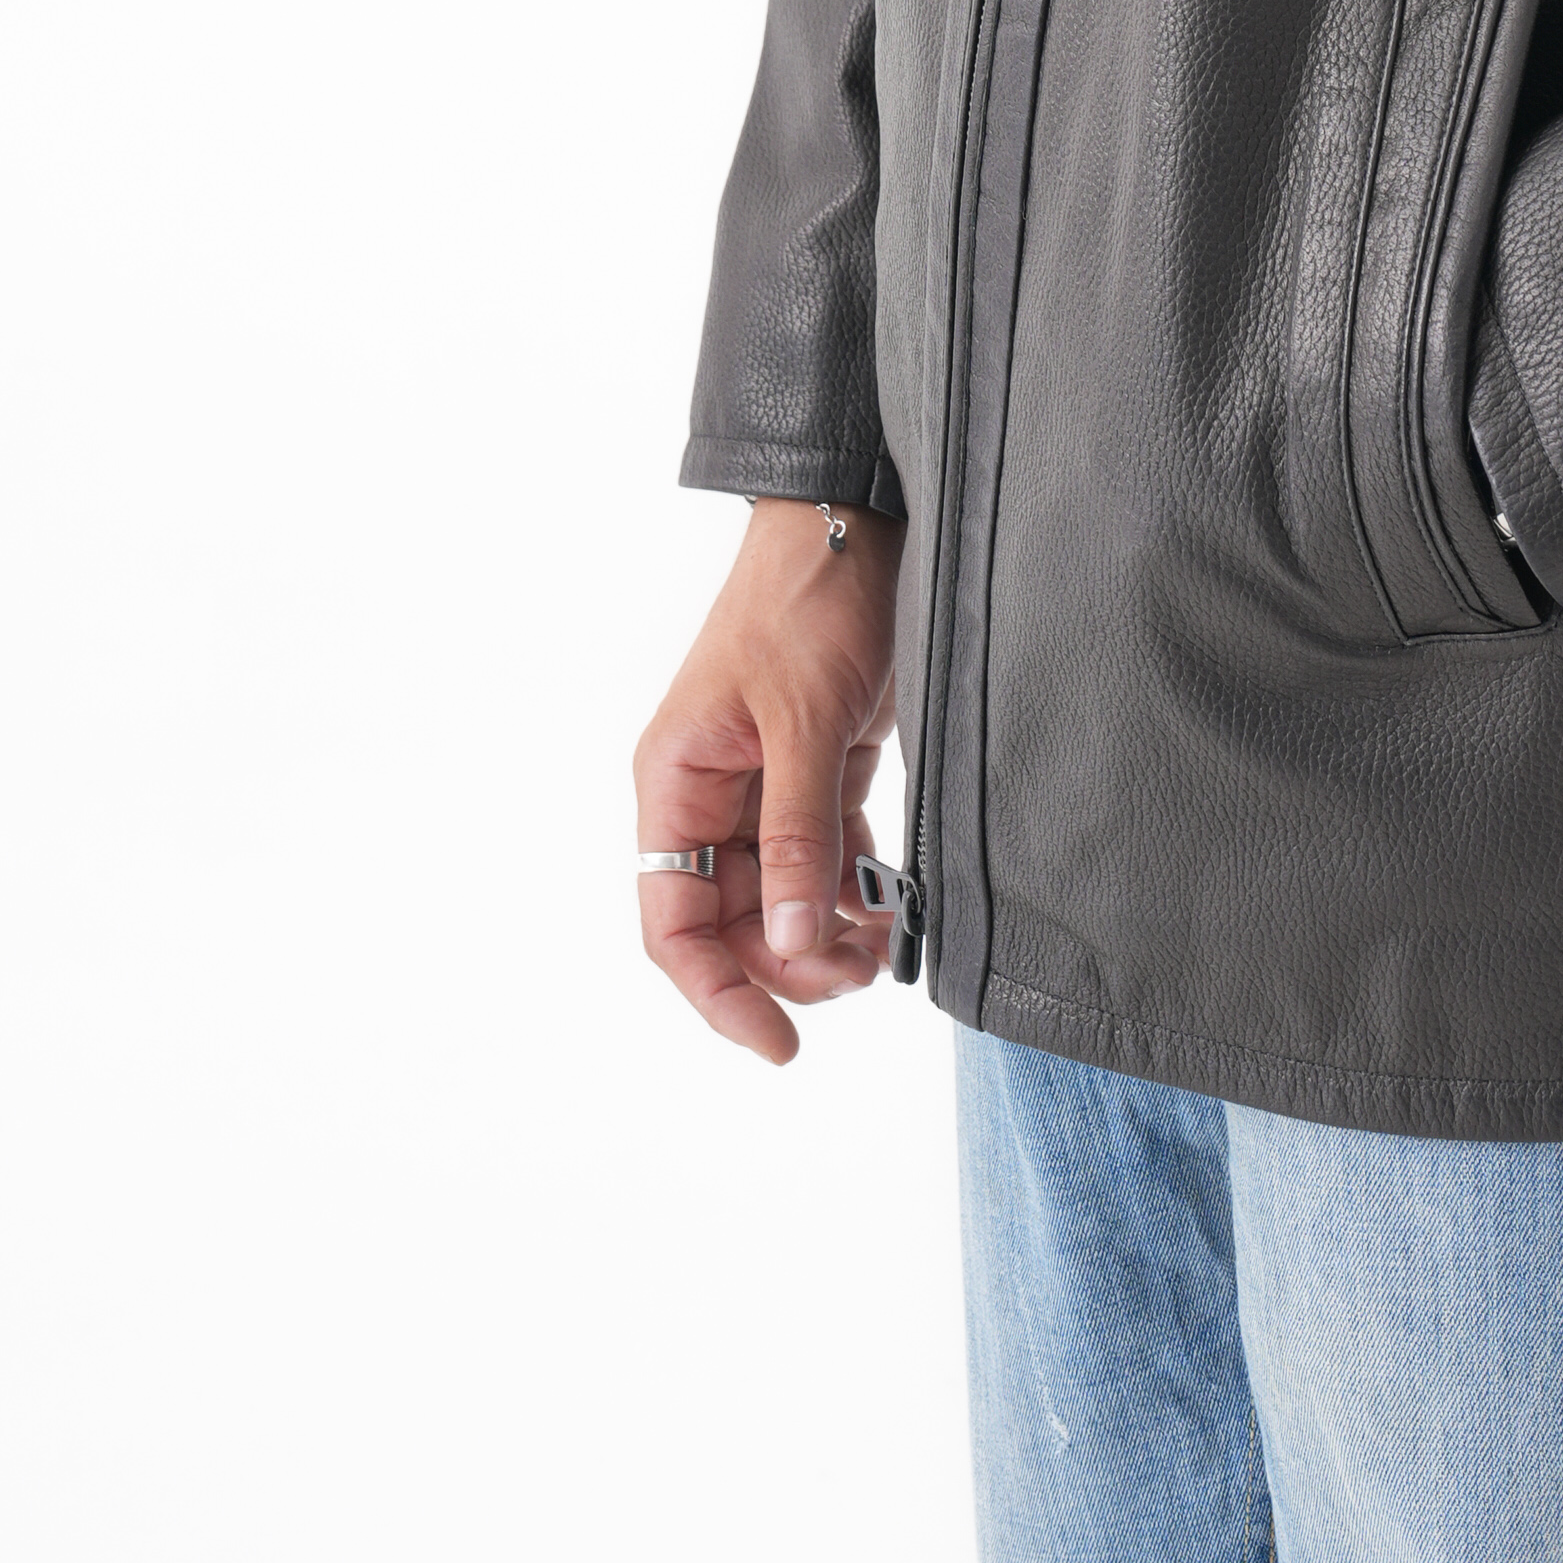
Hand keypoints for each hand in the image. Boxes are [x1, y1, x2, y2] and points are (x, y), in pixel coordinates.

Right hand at [635, 496, 906, 1065]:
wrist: (857, 520)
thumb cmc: (809, 602)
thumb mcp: (803, 722)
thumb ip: (798, 835)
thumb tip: (794, 943)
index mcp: (677, 781)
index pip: (674, 921)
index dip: (718, 991)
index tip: (776, 1042)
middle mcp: (710, 791)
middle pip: (734, 919)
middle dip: (788, 962)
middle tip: (857, 979)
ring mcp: (765, 780)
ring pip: (784, 893)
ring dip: (826, 933)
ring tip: (880, 949)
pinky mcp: (818, 764)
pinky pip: (826, 853)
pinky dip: (855, 888)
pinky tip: (889, 907)